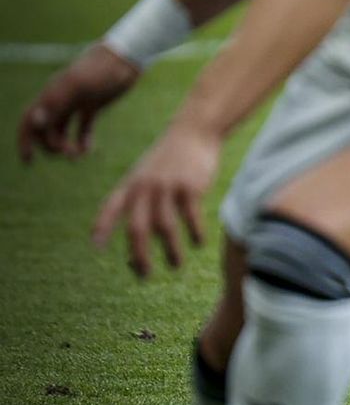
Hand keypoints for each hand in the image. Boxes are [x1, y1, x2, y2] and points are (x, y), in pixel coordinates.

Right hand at [18, 42, 139, 164]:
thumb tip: (35, 120)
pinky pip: (82, 127)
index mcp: (52, 94)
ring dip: (66, 146)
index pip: (29, 120)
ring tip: (77, 156)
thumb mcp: (78, 86)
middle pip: (45, 129)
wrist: (127, 56)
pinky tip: (88, 150)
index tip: (29, 160)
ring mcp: (77, 101)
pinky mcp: (93, 104)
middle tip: (66, 153)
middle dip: (51, 145)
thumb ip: (55, 102)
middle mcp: (61, 99)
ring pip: (62, 130)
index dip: (25, 140)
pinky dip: (83, 140)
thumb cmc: (101, 69)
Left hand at [92, 120, 220, 277]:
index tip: (96, 246)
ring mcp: (167, 186)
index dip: (102, 226)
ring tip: (176, 265)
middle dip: (139, 256)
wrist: (194, 130)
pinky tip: (198, 243)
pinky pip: (191, 217)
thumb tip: (138, 243)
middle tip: (145, 275)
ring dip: (170, 251)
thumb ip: (138, 202)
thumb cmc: (169, 159)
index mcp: (131, 185)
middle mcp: (145, 187)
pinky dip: (195, 233)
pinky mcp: (190, 186)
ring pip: (165, 227)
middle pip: (137, 229)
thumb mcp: (146, 174)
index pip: (111, 207)